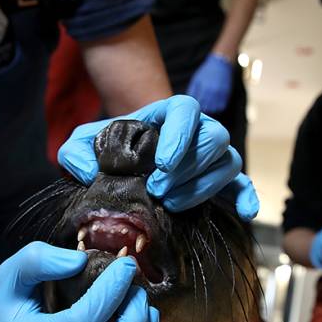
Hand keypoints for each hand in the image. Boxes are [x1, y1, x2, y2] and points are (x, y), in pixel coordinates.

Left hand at [58, 95, 259, 219]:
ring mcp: (211, 156)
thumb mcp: (81, 145)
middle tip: (157, 190)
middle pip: (215, 137)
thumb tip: (91, 172)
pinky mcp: (219, 181)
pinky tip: (243, 212)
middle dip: (188, 168)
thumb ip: (75, 152)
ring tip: (170, 204)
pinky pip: (242, 184)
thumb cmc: (106, 151)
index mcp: (167, 114)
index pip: (187, 109)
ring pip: (228, 162)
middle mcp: (197, 130)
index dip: (181, 134)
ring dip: (203, 186)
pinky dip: (246, 196)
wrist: (120, 169)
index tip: (162, 163)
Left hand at [186, 53, 233, 114]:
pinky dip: (217, 109)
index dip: (195, 109)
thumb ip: (192, 91)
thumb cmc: (206, 72)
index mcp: (203, 88)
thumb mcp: (196, 80)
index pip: (198, 104)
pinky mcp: (226, 94)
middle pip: (206, 108)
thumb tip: (189, 103)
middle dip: (202, 111)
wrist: (220, 63)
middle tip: (199, 112)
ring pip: (214, 109)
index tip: (194, 110)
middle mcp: (212, 92)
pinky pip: (222, 107)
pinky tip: (214, 107)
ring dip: (210, 111)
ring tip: (207, 110)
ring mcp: (220, 94)